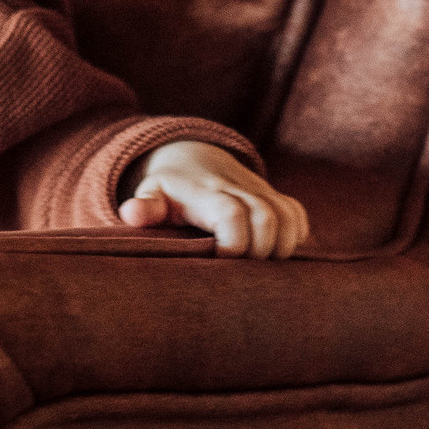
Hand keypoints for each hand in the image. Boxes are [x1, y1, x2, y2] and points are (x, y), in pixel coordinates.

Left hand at [119, 140, 309, 258]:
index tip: (221, 260)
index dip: (233, 243)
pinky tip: (277, 249)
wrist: (191, 157)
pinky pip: (296, 214)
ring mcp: (260, 191)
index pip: (232, 215)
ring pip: (287, 216)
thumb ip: (143, 206)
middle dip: (260, 251)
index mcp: (206, 194)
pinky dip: (295, 234)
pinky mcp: (274, 196)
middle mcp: (239, 189)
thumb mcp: (151, 194)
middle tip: (243, 271)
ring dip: (282, 245)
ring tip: (263, 264)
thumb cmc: (169, 188)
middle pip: (266, 219)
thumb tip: (131, 214)